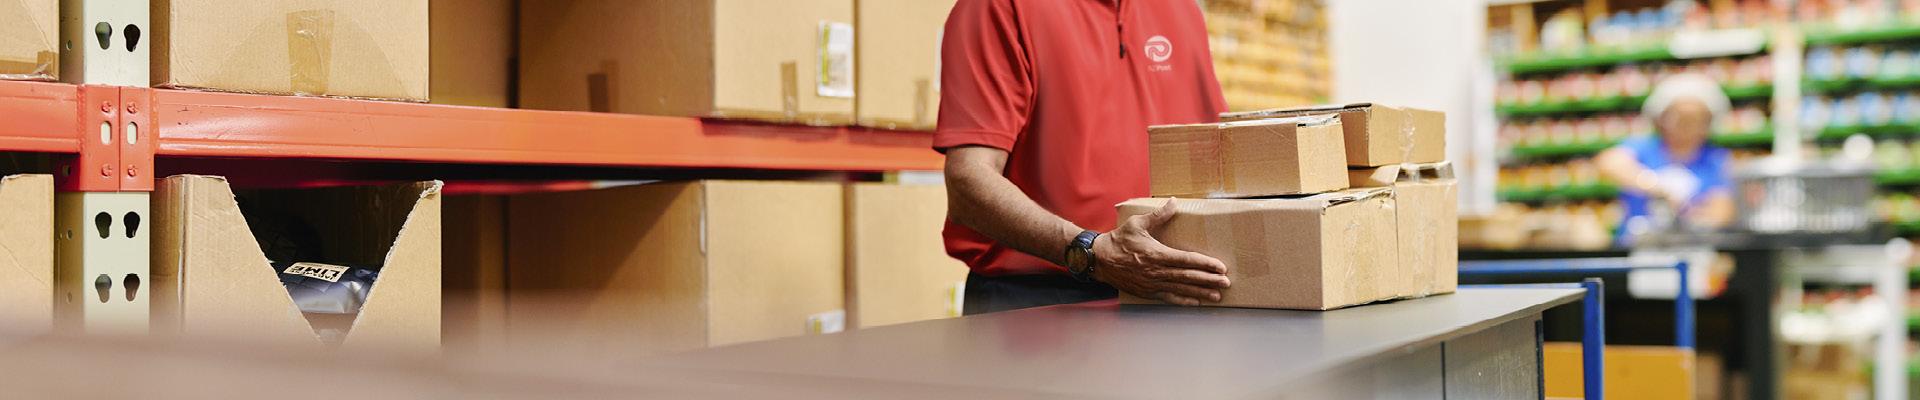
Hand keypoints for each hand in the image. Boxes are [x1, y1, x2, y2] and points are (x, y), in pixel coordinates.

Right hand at [1091, 199, 1230, 305]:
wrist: (1098, 259)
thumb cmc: (1119, 240)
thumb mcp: (1137, 223)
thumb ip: (1159, 215)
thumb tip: (1174, 201)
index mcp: (1156, 254)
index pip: (1187, 260)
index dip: (1205, 264)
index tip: (1221, 267)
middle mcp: (1156, 271)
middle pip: (1188, 277)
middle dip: (1209, 280)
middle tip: (1226, 283)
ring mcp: (1152, 283)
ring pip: (1181, 289)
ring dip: (1200, 292)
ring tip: (1216, 296)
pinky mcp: (1147, 291)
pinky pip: (1168, 297)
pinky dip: (1183, 300)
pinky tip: (1196, 302)